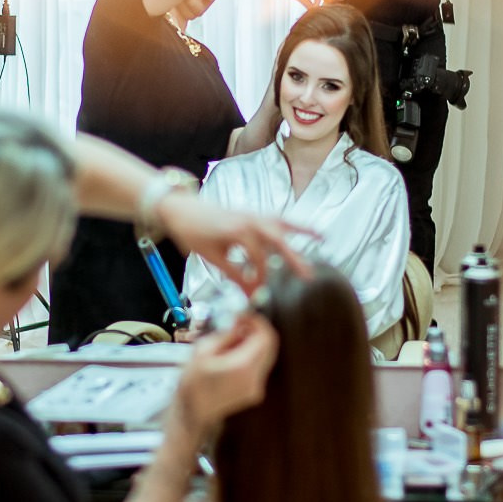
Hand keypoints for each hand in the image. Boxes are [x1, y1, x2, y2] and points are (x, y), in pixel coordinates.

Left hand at [155, 191, 309, 286]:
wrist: (179, 207)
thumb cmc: (191, 231)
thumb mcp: (211, 256)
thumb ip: (233, 275)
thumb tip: (249, 294)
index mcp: (238, 231)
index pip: (258, 260)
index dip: (260, 278)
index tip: (258, 292)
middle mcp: (249, 220)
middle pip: (277, 241)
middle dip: (294, 259)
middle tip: (309, 277)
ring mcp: (252, 215)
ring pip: (282, 225)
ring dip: (302, 232)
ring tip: (323, 238)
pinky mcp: (251, 214)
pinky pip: (276, 218)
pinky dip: (292, 224)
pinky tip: (306, 229)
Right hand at [175, 312, 277, 430]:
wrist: (192, 413)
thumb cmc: (192, 385)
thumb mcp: (203, 351)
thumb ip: (226, 334)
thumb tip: (238, 322)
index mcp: (243, 367)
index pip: (265, 337)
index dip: (258, 321)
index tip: (245, 315)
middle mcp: (254, 378)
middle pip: (269, 346)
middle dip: (256, 331)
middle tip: (239, 324)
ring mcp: (256, 387)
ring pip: (265, 356)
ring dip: (253, 343)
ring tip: (231, 341)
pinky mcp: (253, 392)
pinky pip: (258, 367)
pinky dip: (250, 356)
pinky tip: (231, 356)